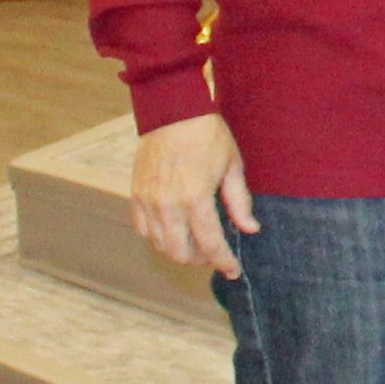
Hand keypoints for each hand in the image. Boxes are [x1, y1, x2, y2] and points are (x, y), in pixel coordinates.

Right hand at [132, 112, 256, 276]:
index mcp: (196, 198)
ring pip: (159, 244)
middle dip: (201, 260)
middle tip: (215, 254)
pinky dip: (158, 236)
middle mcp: (168, 204)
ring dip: (179, 250)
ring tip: (197, 242)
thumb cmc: (208, 136)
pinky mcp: (135, 194)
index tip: (233, 271)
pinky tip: (175, 229)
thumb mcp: (233, 167)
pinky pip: (142, 229)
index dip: (223, 262)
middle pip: (180, 253)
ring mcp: (148, 200)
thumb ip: (239, 202)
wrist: (172, 112)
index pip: (210, 244)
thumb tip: (249, 228)